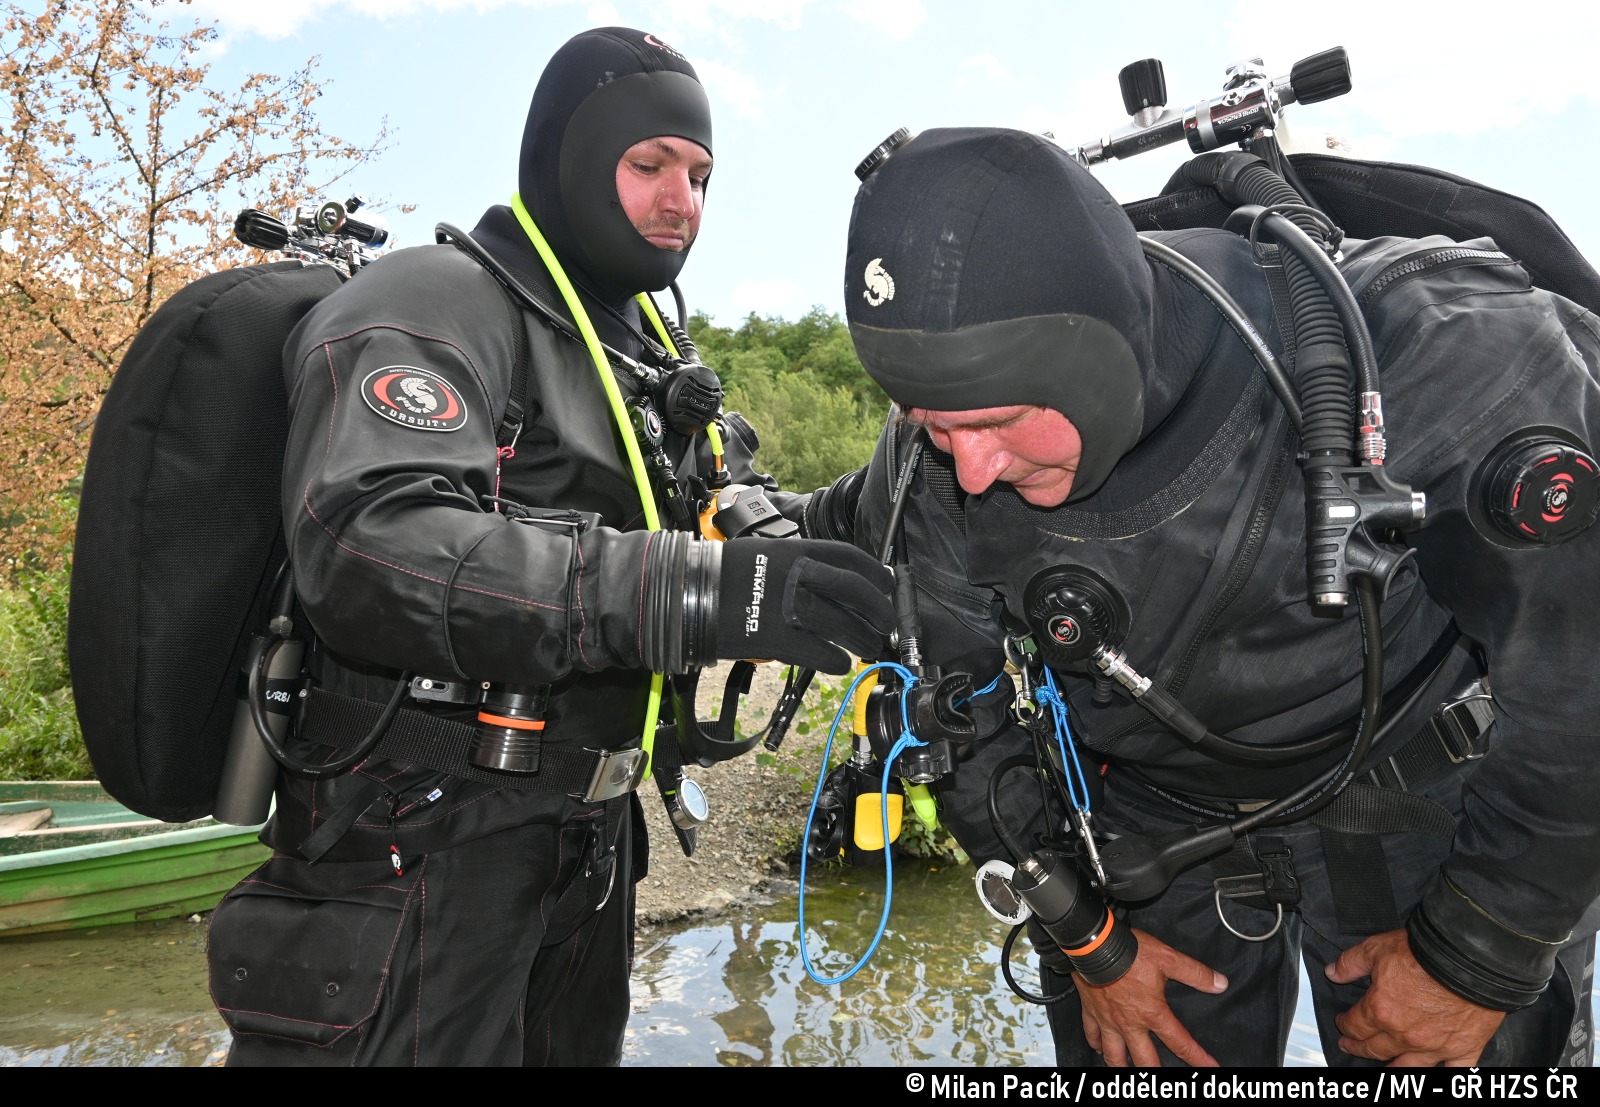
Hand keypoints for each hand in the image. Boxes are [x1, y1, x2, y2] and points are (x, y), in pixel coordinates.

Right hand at [716, 537, 893, 673]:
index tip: (886, 585)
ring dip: (863, 639)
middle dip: (879, 610)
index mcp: (798, 551)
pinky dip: (835, 661)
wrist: (689, 592)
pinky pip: (820, 654)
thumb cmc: (725, 573)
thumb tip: (832, 580)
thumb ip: (800, 562)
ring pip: (843, 626)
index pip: (850, 559)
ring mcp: (790, 608)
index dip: (875, 574)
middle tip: (886, 623)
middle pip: (855, 593)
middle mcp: (799, 576)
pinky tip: (840, 664)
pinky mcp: (778, 638)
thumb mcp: (767, 553)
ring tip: (870, 647)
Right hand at [1076, 928, 1227, 1066]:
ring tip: (1127, 1072)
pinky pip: (1092, 1034)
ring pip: (1114, 1055)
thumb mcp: (1169, 959)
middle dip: (1156, 1073)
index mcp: (1152, 1014)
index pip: (1181, 1043)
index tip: (1211, 1068)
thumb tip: (1219, 983)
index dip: (1198, 1058)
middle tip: (1162, 1081)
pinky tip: (1098, 1048)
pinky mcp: (1091, 1011)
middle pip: (1145, 1060)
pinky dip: (1095, 1044)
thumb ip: (1196, 973)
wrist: (1095, 946)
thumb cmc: (1129, 952)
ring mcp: (1108, 1021)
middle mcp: (1130, 1024)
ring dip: (1122, 1066)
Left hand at [1328, 929, 1505, 1065]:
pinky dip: (1444, 1076)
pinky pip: (1453, 1073)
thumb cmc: (1426, 952)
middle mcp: (1405, 1035)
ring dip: (1393, 1068)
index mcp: (1381, 1011)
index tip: (1342, 1022)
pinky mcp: (1463, 1048)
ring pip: (1408, 1068)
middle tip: (1352, 1047)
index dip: (1344, 1024)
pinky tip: (1437, 1074)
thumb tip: (1332, 972)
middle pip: (1376, 1050)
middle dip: (1360, 1048)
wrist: (1470, 959)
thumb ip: (1351, 963)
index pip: (1354, 1025)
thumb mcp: (1377, 948)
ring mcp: (1435, 1046)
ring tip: (1385, 1068)